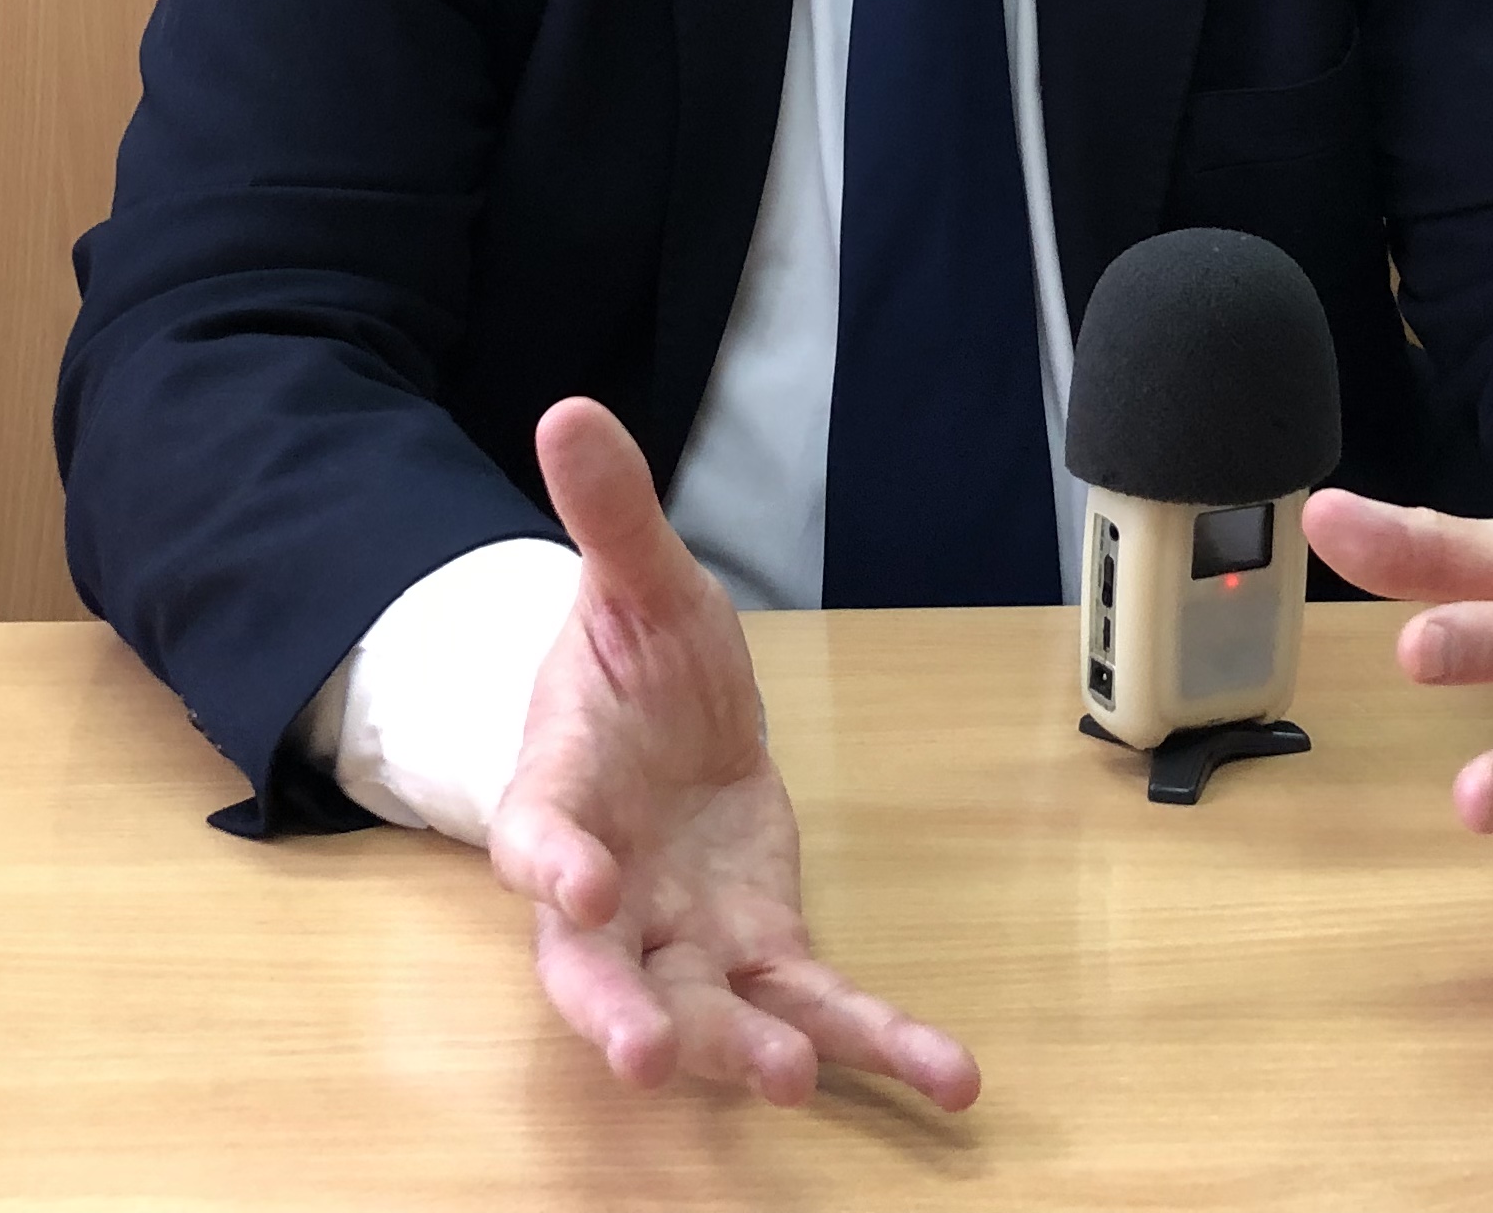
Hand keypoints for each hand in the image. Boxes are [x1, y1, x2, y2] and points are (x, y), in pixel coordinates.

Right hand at [488, 398, 981, 1110]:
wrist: (662, 721)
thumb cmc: (632, 666)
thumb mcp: (636, 580)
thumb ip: (610, 513)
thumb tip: (568, 411)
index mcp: (564, 793)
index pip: (542, 834)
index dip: (552, 861)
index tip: (572, 881)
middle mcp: (610, 891)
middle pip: (595, 971)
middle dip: (617, 1017)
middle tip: (644, 1059)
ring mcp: (683, 936)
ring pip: (700, 1010)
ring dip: (742, 1050)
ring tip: (792, 1082)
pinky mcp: (760, 949)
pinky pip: (814, 1003)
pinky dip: (878, 1046)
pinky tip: (950, 1080)